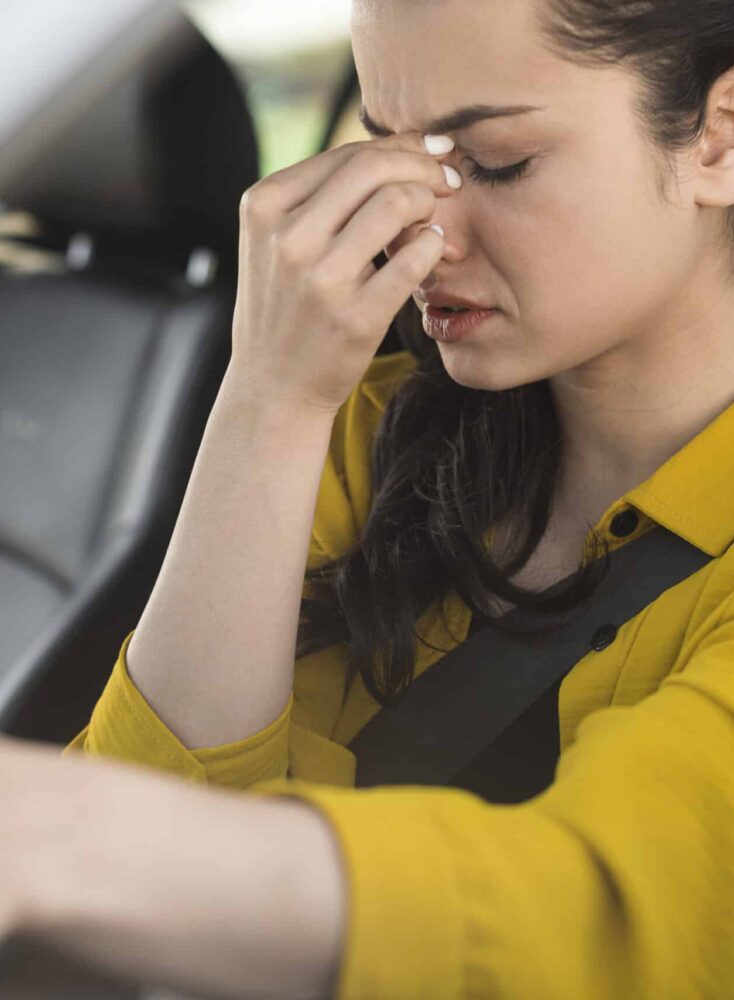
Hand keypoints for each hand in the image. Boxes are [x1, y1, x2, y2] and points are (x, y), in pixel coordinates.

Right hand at [229, 131, 456, 415]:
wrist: (273, 389)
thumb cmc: (287, 308)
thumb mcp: (278, 243)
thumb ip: (321, 198)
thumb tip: (401, 150)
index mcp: (264, 207)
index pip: (347, 154)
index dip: (401, 147)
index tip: (431, 154)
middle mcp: (287, 238)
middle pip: (374, 168)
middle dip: (424, 166)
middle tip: (449, 180)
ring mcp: (320, 279)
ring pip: (397, 203)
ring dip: (430, 203)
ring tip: (434, 220)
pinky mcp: (355, 317)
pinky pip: (414, 257)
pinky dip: (434, 245)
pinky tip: (434, 250)